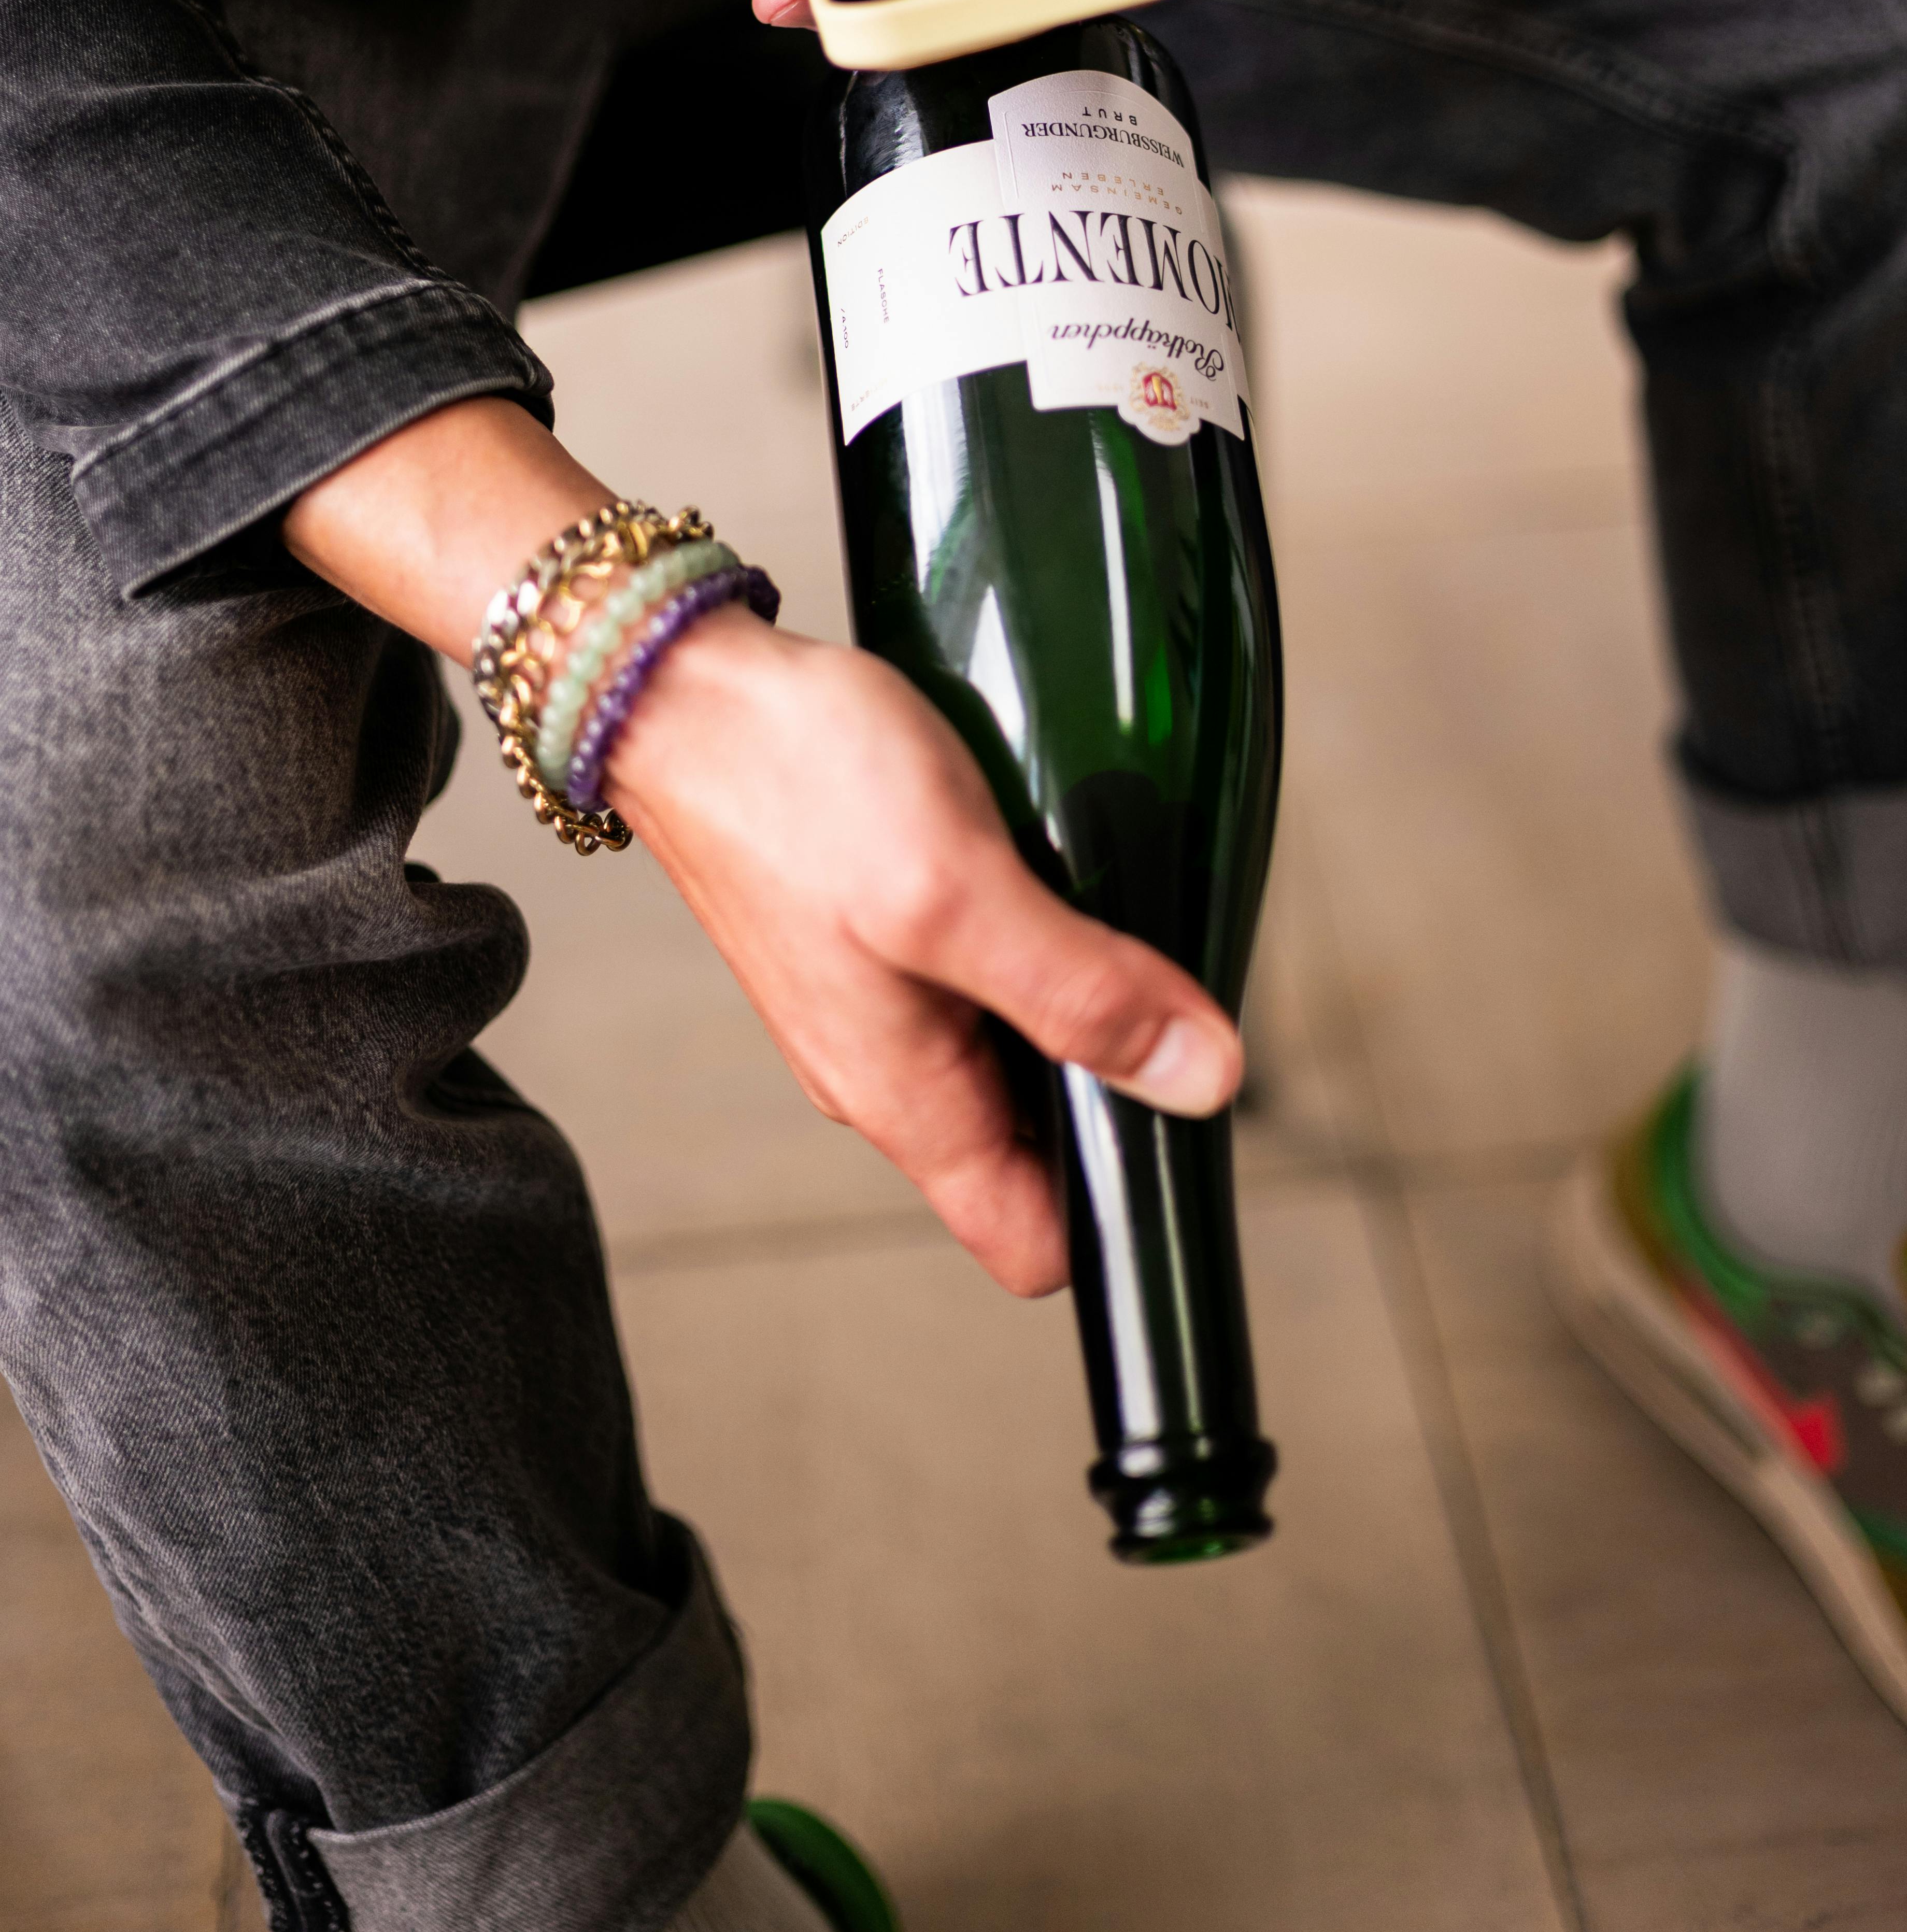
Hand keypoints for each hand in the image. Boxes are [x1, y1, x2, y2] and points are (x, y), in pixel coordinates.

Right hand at [284, 397, 1242, 1297]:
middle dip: (1118, 1090)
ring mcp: (877, 1003)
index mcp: (906, 1100)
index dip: (1122, 1211)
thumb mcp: (959, 889)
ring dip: (1080, 1006)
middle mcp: (889, 1071)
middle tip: (1176, 989)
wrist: (679, 688)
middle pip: (1038, 1150)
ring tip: (1119, 917)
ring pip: (1015, 1057)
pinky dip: (1033, 943)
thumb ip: (1077, 991)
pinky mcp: (874, 933)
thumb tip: (1201, 1079)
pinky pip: (980, 980)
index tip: (1194, 1127)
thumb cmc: (793, 781)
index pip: (1033, 1242)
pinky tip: (1055, 872)